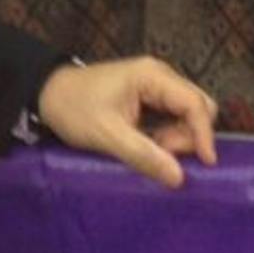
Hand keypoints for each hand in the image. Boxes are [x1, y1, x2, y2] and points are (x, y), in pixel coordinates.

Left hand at [35, 56, 218, 188]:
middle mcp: (160, 75)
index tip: (205, 163)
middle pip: (197, 105)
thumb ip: (144, 154)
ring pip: (187, 112)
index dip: (203, 134)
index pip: (194, 103)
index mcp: (152, 76)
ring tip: (152, 150)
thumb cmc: (74, 109)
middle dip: (189, 135)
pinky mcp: (149, 95)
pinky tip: (151, 144)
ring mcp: (155, 84)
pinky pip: (173, 115)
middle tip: (163, 153)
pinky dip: (170, 133)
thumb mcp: (107, 135)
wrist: (48, 94)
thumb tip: (179, 177)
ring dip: (179, 136)